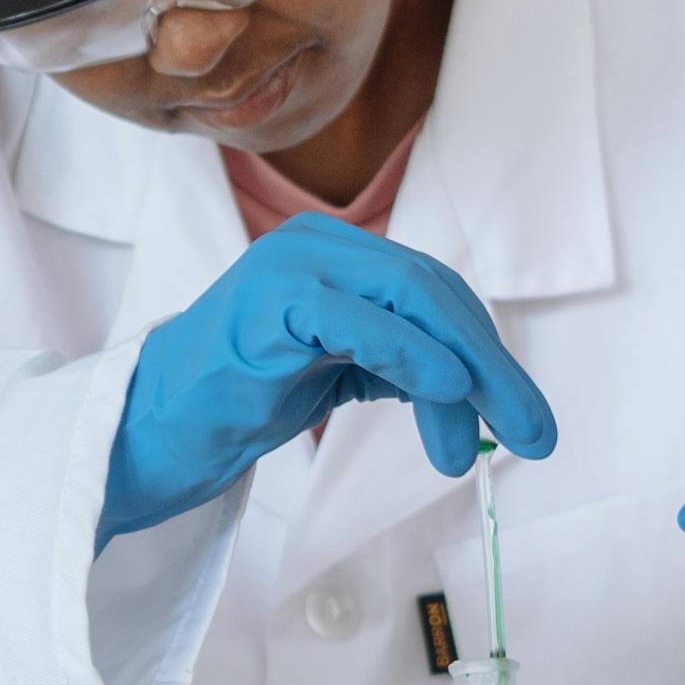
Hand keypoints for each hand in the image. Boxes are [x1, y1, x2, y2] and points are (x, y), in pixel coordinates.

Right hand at [103, 214, 557, 540]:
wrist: (152, 428)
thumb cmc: (239, 399)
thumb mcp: (339, 372)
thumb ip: (400, 364)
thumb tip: (480, 391)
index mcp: (334, 255)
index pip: (437, 292)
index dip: (487, 352)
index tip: (520, 417)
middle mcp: (316, 245)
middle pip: (434, 292)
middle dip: (493, 365)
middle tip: (532, 433)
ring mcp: (290, 267)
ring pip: (411, 298)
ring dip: (466, 371)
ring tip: (484, 439)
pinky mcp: (267, 303)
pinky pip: (358, 320)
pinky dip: (413, 353)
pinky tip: (447, 389)